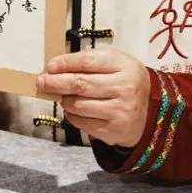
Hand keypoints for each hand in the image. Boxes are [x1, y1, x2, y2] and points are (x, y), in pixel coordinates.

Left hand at [36, 48, 151, 147]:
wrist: (151, 111)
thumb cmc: (124, 81)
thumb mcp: (114, 64)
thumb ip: (88, 62)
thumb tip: (54, 67)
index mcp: (125, 66)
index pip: (88, 62)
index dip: (65, 63)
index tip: (50, 66)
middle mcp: (125, 88)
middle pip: (80, 84)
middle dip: (55, 83)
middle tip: (41, 81)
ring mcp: (120, 111)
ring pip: (77, 105)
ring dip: (64, 100)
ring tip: (62, 96)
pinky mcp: (113, 130)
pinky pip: (81, 122)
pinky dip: (71, 115)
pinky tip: (73, 109)